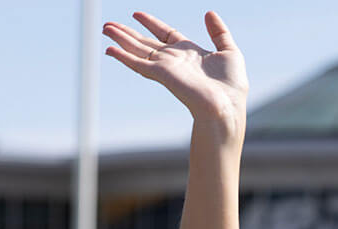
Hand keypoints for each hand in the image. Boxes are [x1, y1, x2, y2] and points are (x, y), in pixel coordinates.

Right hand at [103, 11, 247, 129]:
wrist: (227, 105)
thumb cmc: (231, 85)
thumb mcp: (229, 51)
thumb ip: (219, 32)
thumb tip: (209, 13)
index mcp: (189, 53)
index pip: (165, 34)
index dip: (151, 24)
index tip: (137, 14)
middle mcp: (174, 60)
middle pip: (145, 43)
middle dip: (127, 33)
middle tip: (108, 24)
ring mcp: (166, 67)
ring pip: (138, 50)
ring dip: (121, 39)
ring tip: (105, 28)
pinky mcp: (162, 75)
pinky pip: (138, 64)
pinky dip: (124, 56)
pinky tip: (110, 50)